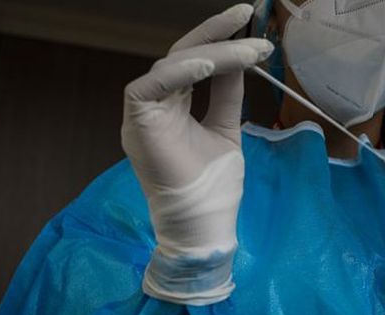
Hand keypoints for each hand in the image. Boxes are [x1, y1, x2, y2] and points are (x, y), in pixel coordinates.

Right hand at [121, 4, 273, 304]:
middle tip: (248, 15)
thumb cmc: (213, 185)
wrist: (204, 224)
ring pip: (171, 65)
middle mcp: (154, 106)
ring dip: (212, 54)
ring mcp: (142, 114)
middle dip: (215, 33)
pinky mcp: (136, 122)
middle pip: (180, 55)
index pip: (192, 62)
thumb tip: (241, 57)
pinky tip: (212, 64)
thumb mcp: (226, 129)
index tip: (248, 19)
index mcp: (173, 107)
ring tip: (249, 51)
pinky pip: (151, 85)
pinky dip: (182, 72)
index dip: (217, 38)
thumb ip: (227, 94)